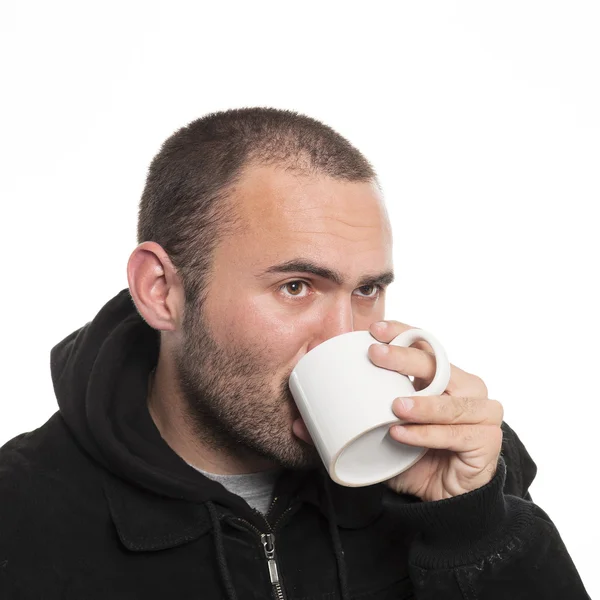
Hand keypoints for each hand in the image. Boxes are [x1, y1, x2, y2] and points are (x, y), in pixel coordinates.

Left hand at [368, 320, 503, 501]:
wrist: (445, 496)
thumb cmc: (417, 454)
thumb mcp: (389, 429)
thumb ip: (363, 414)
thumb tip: (311, 410)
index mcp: (445, 376)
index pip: (426, 345)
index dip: (403, 333)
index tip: (375, 331)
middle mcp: (468, 387)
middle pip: (438, 366)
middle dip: (405, 357)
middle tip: (376, 355)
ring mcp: (483, 412)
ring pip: (450, 402)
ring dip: (422, 403)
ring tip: (394, 406)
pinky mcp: (486, 440)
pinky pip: (454, 434)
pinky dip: (426, 434)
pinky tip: (401, 434)